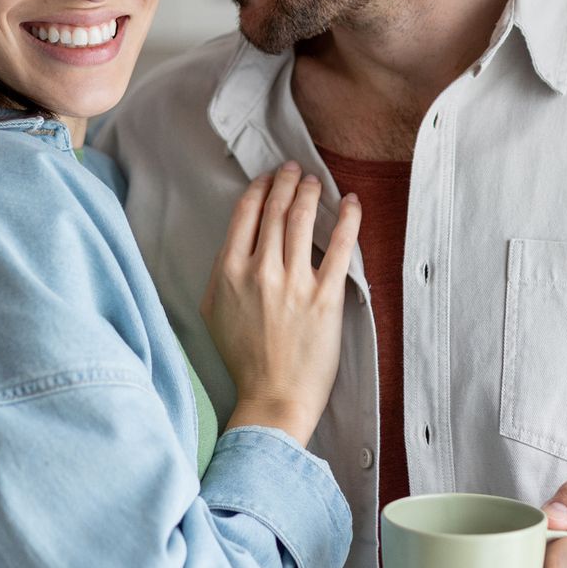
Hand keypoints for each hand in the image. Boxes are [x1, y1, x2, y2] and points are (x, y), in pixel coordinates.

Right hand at [200, 162, 360, 444]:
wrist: (273, 397)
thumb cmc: (243, 359)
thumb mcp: (214, 311)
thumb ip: (222, 273)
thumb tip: (236, 243)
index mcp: (229, 272)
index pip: (246, 215)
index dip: (260, 189)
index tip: (268, 178)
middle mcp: (260, 271)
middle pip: (276, 210)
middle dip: (286, 182)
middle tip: (294, 170)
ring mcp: (294, 282)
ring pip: (303, 220)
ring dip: (310, 193)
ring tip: (316, 182)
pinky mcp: (325, 296)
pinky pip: (341, 247)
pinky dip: (348, 219)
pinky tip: (352, 202)